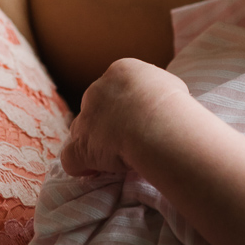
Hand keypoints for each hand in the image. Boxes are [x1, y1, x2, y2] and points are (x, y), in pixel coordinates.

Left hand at [59, 58, 190, 177]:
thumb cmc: (173, 105)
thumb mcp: (171, 85)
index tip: (139, 119)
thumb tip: (159, 98)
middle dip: (107, 123)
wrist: (158, 123)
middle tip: (128, 139)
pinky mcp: (81, 146)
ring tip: (115, 158)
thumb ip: (156, 91)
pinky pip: (71, 158)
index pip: (116, 88)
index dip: (125, 106)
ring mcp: (86, 119)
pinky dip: (81, 166)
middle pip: (95, 108)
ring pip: (81, 131)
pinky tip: (94, 171)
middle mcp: (97, 92)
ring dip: (95, 144)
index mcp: (120, 73)